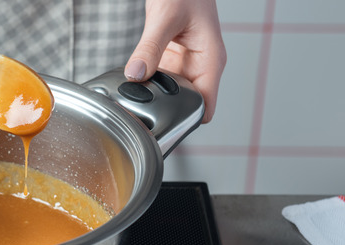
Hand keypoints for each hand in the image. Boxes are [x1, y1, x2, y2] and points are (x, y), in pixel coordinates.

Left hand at [124, 0, 226, 122]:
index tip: (164, 125)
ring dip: (153, 96)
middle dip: (164, 110)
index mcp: (210, 60)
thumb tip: (136, 74)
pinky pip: (158, 79)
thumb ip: (150, 47)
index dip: (186, 119)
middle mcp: (199, 65)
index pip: (204, 105)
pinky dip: (146, 82)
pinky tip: (134, 81)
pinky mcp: (169, 58)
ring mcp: (184, 63)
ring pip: (169, 93)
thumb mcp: (165, 18)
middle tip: (140, 112)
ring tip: (134, 97)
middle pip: (184, 103)